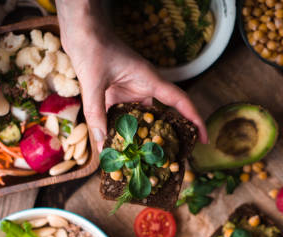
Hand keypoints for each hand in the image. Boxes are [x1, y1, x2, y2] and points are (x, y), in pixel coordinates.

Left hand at [56, 1, 206, 151]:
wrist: (79, 29)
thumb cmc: (92, 46)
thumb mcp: (93, 80)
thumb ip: (97, 111)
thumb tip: (102, 142)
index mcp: (149, 80)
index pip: (180, 101)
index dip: (194, 119)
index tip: (203, 138)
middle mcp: (142, 87)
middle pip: (161, 115)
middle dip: (165, 137)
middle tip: (169, 160)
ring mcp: (129, 91)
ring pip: (139, 119)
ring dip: (139, 137)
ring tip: (140, 161)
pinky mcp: (115, 93)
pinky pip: (121, 116)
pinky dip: (120, 130)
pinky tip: (114, 146)